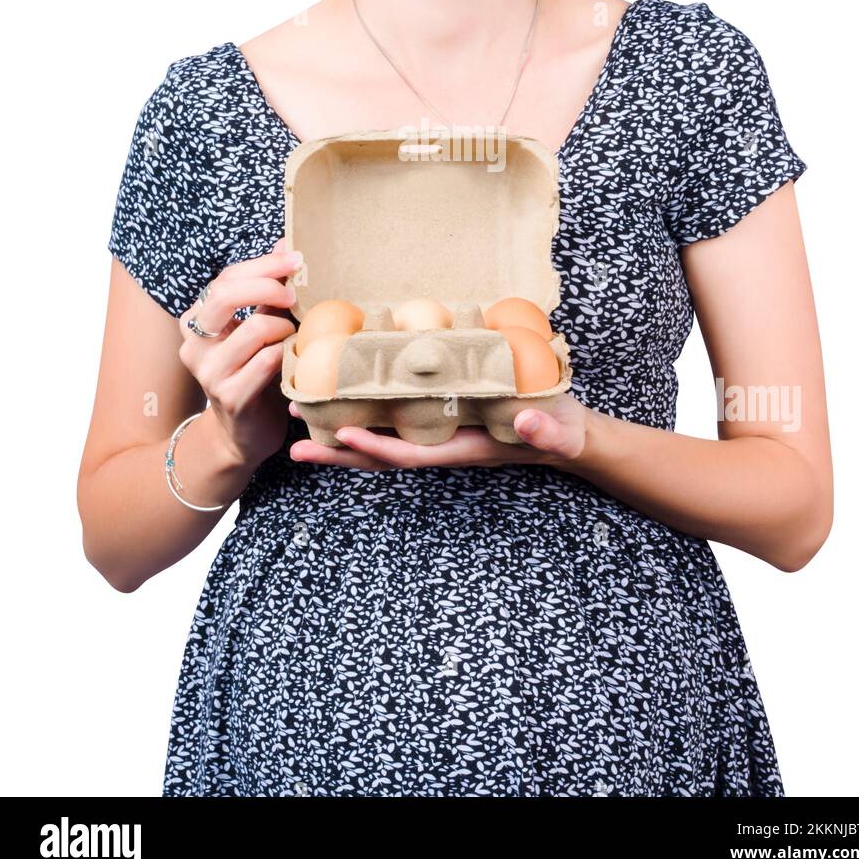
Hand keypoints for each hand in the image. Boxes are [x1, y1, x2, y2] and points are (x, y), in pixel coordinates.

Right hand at [179, 237, 300, 470]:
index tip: (295, 259)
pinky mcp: (229, 397)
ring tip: (295, 334)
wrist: (243, 433)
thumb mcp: (258, 327)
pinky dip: (287, 352)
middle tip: (295, 293)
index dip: (263, 265)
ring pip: (253, 329)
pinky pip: (266, 362)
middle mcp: (194, 343)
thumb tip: (285, 244)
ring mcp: (208, 372)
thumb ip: (267, 290)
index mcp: (197, 320)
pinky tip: (295, 356)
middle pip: (226, 296)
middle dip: (268, 285)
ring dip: (284, 326)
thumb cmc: (255, 372)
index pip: (225, 279)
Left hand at [288, 389, 590, 470]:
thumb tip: (525, 421)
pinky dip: (365, 415)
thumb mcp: (560, 428)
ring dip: (340, 436)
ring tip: (299, 425)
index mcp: (463, 448)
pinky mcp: (439, 418)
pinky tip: (340, 402)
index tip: (343, 436)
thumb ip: (545, 428)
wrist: (565, 436)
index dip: (377, 449)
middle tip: (294, 448)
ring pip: (381, 440)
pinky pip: (395, 421)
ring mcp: (438, 434)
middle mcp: (442, 445)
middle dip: (339, 454)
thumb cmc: (562, 431)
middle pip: (381, 456)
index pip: (412, 454)